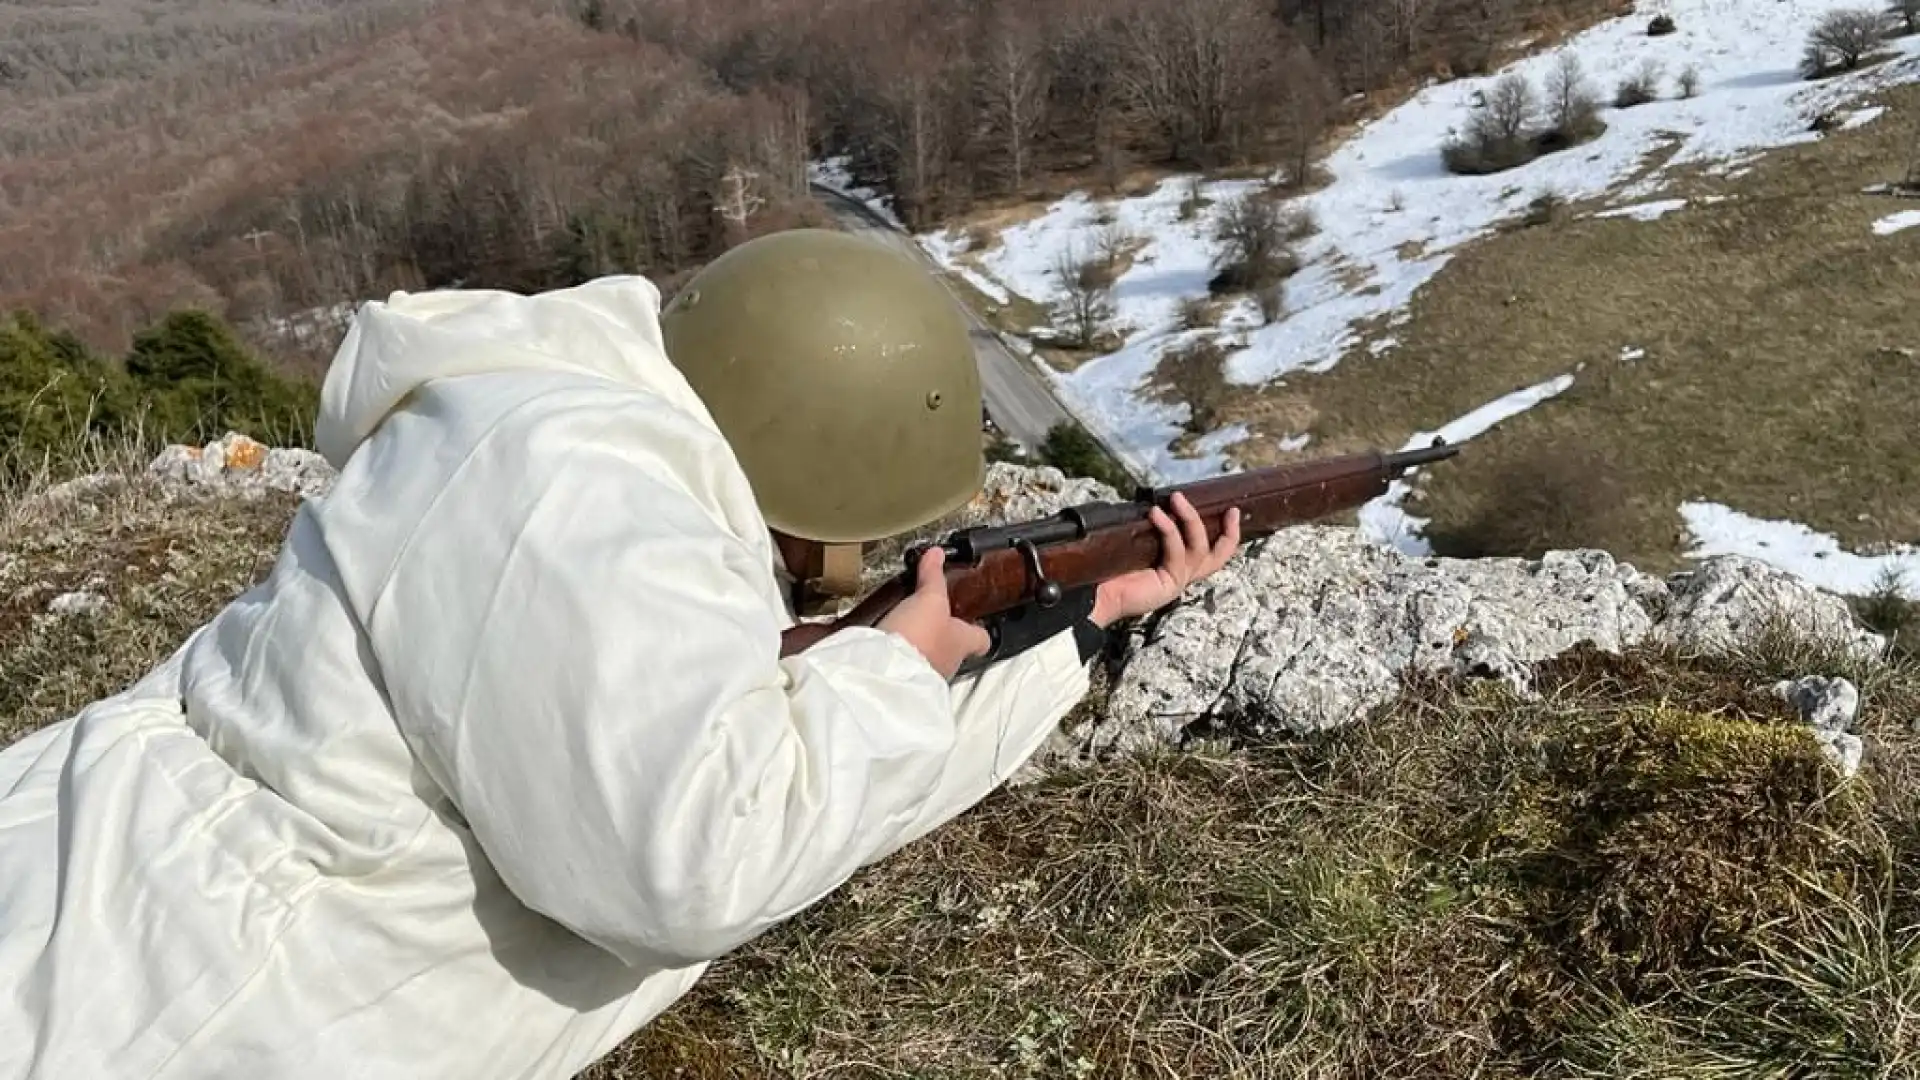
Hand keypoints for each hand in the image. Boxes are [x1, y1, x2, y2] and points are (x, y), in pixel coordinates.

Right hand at [878, 546, 992, 678]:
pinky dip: (896, 656)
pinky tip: (885, 645)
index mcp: (962, 641)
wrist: (887, 671)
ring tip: (904, 630)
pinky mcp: (899, 680)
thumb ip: (933, 577)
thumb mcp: (930, 598)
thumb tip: (936, 556)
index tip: (976, 620)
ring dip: (919, 647)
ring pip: (927, 659)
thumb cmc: (919, 638)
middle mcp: (947, 663)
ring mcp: (923, 675)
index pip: (981, 637)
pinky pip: (902, 666)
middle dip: (942, 636)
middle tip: (932, 619)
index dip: (979, 628)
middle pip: (953, 649)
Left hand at [1090, 494, 1240, 627]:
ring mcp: (1177, 582)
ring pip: (1198, 548)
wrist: (1095, 594)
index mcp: (1177, 567)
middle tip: (1231, 510)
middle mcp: (1182, 576)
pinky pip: (1176, 551)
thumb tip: (1157, 504)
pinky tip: (1156, 514)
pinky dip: (1168, 529)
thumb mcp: (1137, 543)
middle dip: (1228, 532)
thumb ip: (1153, 530)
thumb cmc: (1110, 568)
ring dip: (1189, 519)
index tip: (1231, 511)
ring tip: (1176, 499)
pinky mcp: (1169, 584)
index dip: (1226, 534)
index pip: (1211, 553)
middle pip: (1218, 557)